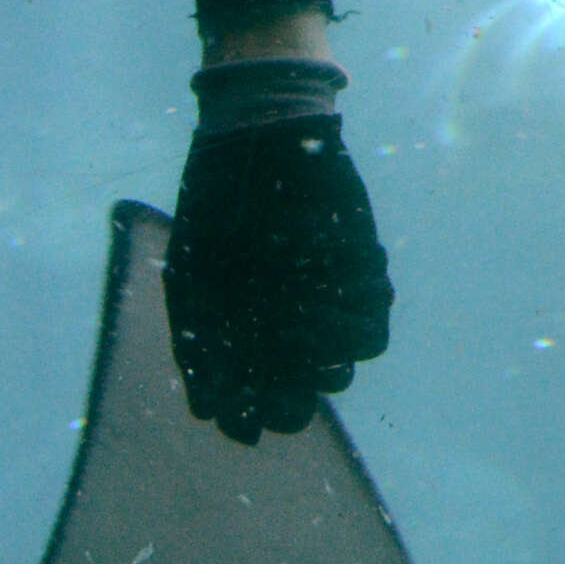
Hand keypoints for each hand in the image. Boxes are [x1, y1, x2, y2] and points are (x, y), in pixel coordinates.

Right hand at [166, 102, 392, 440]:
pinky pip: (372, 331)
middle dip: (294, 401)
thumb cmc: (220, 202)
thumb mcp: (192, 277)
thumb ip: (198, 346)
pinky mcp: (360, 284)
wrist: (266, 142)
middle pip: (299, 398)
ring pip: (340, 370)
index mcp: (237, 328)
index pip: (246, 400)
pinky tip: (341, 281)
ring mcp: (323, 307)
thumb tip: (207, 415)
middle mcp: (281, 325)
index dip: (248, 417)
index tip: (245, 421)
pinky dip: (358, 319)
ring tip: (307, 310)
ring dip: (325, 354)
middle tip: (287, 387)